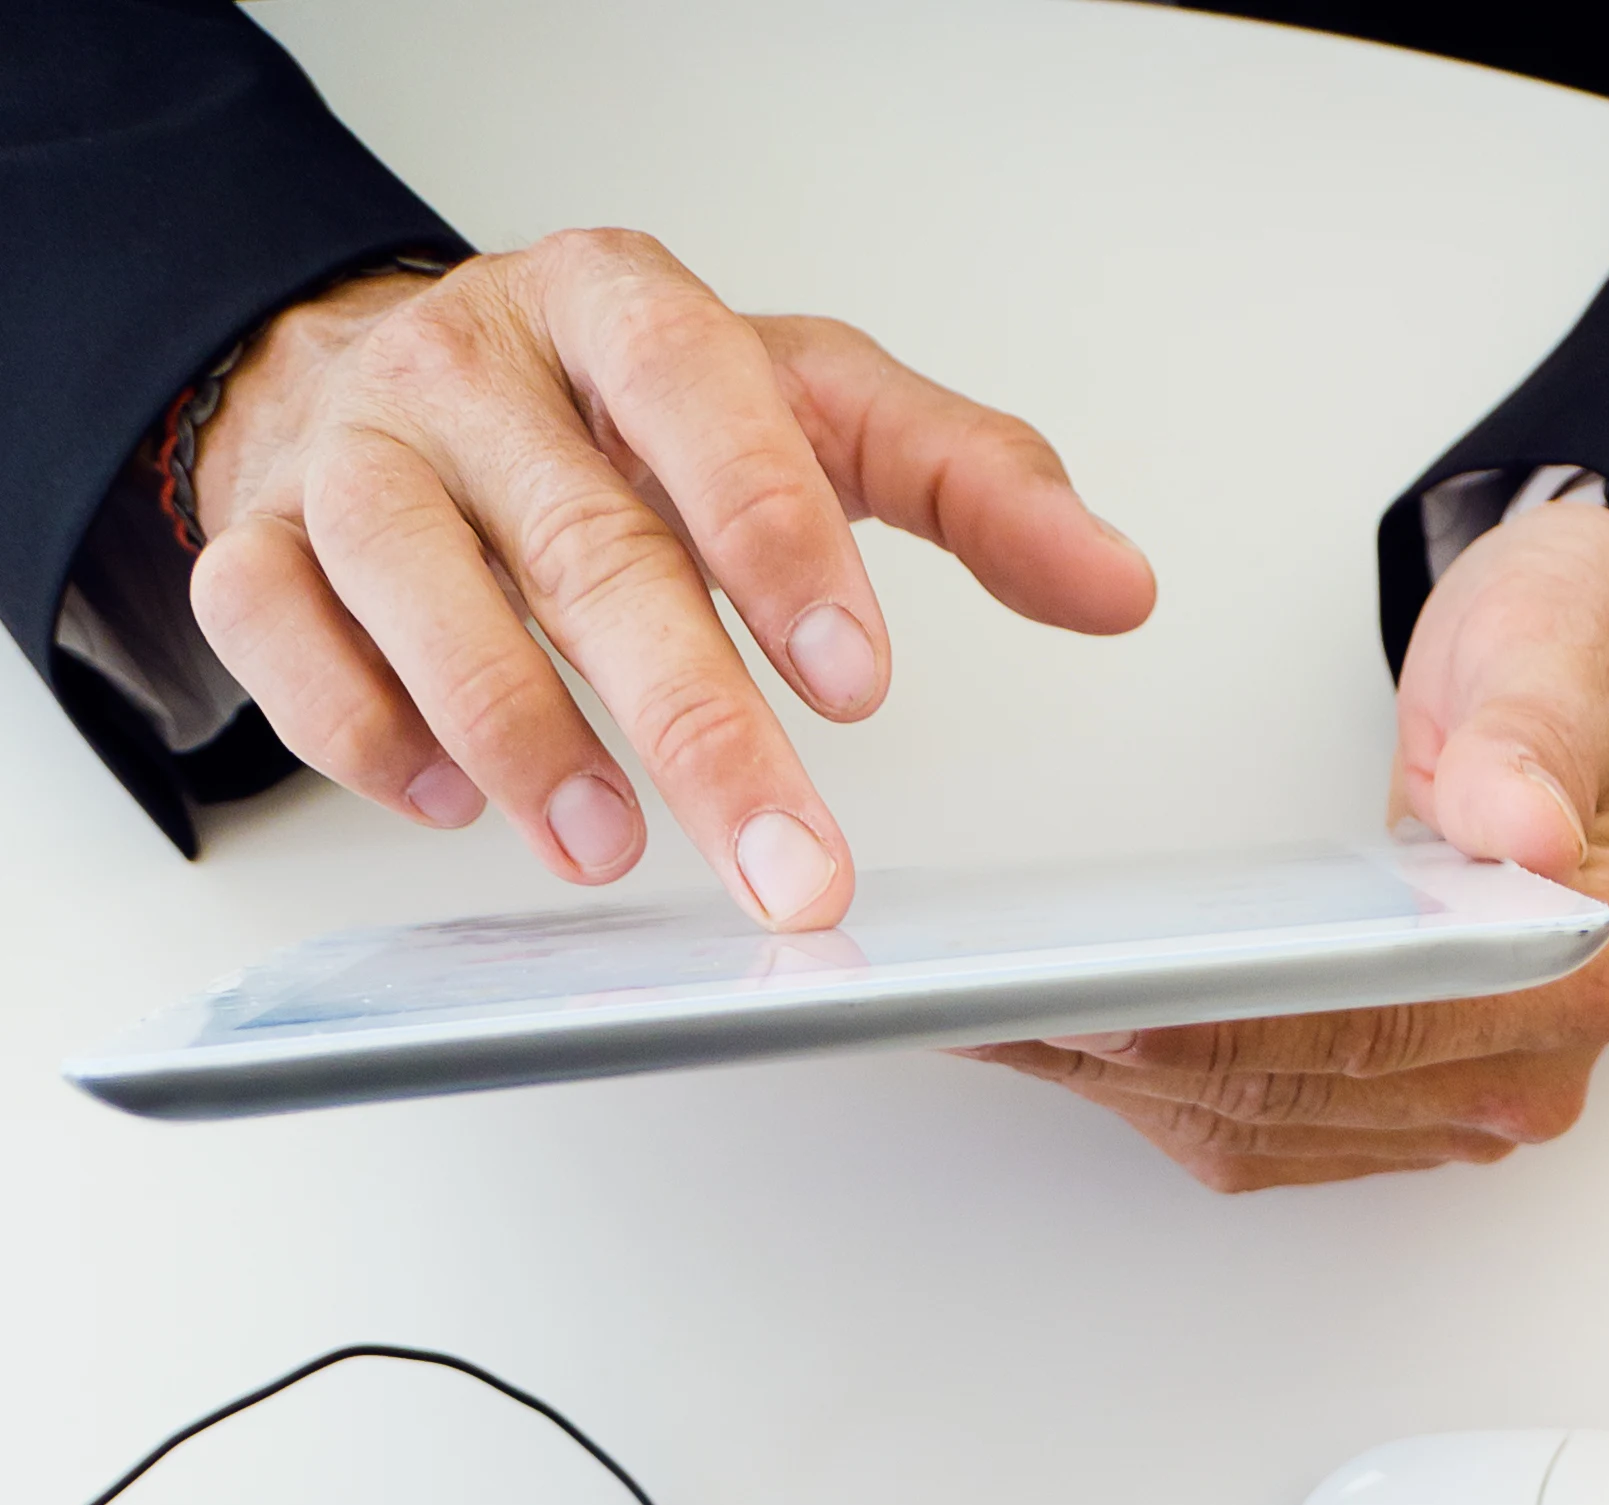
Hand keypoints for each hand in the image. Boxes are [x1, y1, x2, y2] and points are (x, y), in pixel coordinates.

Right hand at [183, 240, 1153, 923]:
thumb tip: (1119, 584)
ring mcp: (356, 448)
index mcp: (619, 306)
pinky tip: (446, 804)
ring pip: (411, 579)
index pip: (702, 397)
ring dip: (516, 731)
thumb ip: (968, 485)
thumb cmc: (624, 415)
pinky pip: (280, 629)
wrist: (403, 374)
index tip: (857, 682)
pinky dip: (357, 725)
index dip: (777, 537)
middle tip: (787, 867)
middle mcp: (476, 365)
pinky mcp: (263, 539)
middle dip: (694, 722)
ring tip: (606, 850)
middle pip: (585, 541)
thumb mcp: (809, 410)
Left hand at [976, 492, 1608, 1189]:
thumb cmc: (1585, 662)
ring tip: (967, 1015)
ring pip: (1247, 1120)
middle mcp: (1518, 1071)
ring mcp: (1451, 1099)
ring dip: (1105, 1074)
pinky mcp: (1388, 1096)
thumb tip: (1520, 827)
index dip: (1220, 1015)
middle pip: (1286, 1090)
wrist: (1604, 683)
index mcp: (1578, 972)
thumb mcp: (1565, 648)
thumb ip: (1536, 739)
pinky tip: (1038, 1026)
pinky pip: (1246, 1115)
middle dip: (1120, 1050)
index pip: (1367, 1024)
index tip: (1099, 993)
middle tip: (971, 1004)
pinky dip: (1136, 1076)